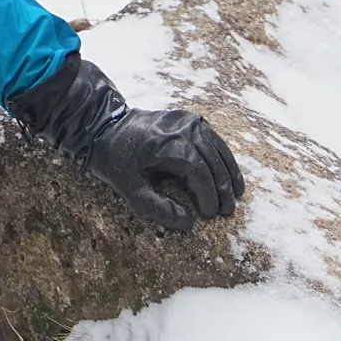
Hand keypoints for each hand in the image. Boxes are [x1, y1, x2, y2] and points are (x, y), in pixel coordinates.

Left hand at [86, 108, 243, 230]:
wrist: (103, 125)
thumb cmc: (114, 158)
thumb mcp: (129, 189)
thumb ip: (158, 209)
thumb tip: (188, 222)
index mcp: (167, 144)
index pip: (198, 173)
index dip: (208, 196)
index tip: (211, 215)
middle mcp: (181, 128)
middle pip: (212, 161)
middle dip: (223, 188)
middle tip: (228, 212)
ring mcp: (186, 120)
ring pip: (217, 147)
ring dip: (229, 171)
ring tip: (237, 195)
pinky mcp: (186, 118)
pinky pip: (211, 137)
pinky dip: (222, 155)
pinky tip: (228, 172)